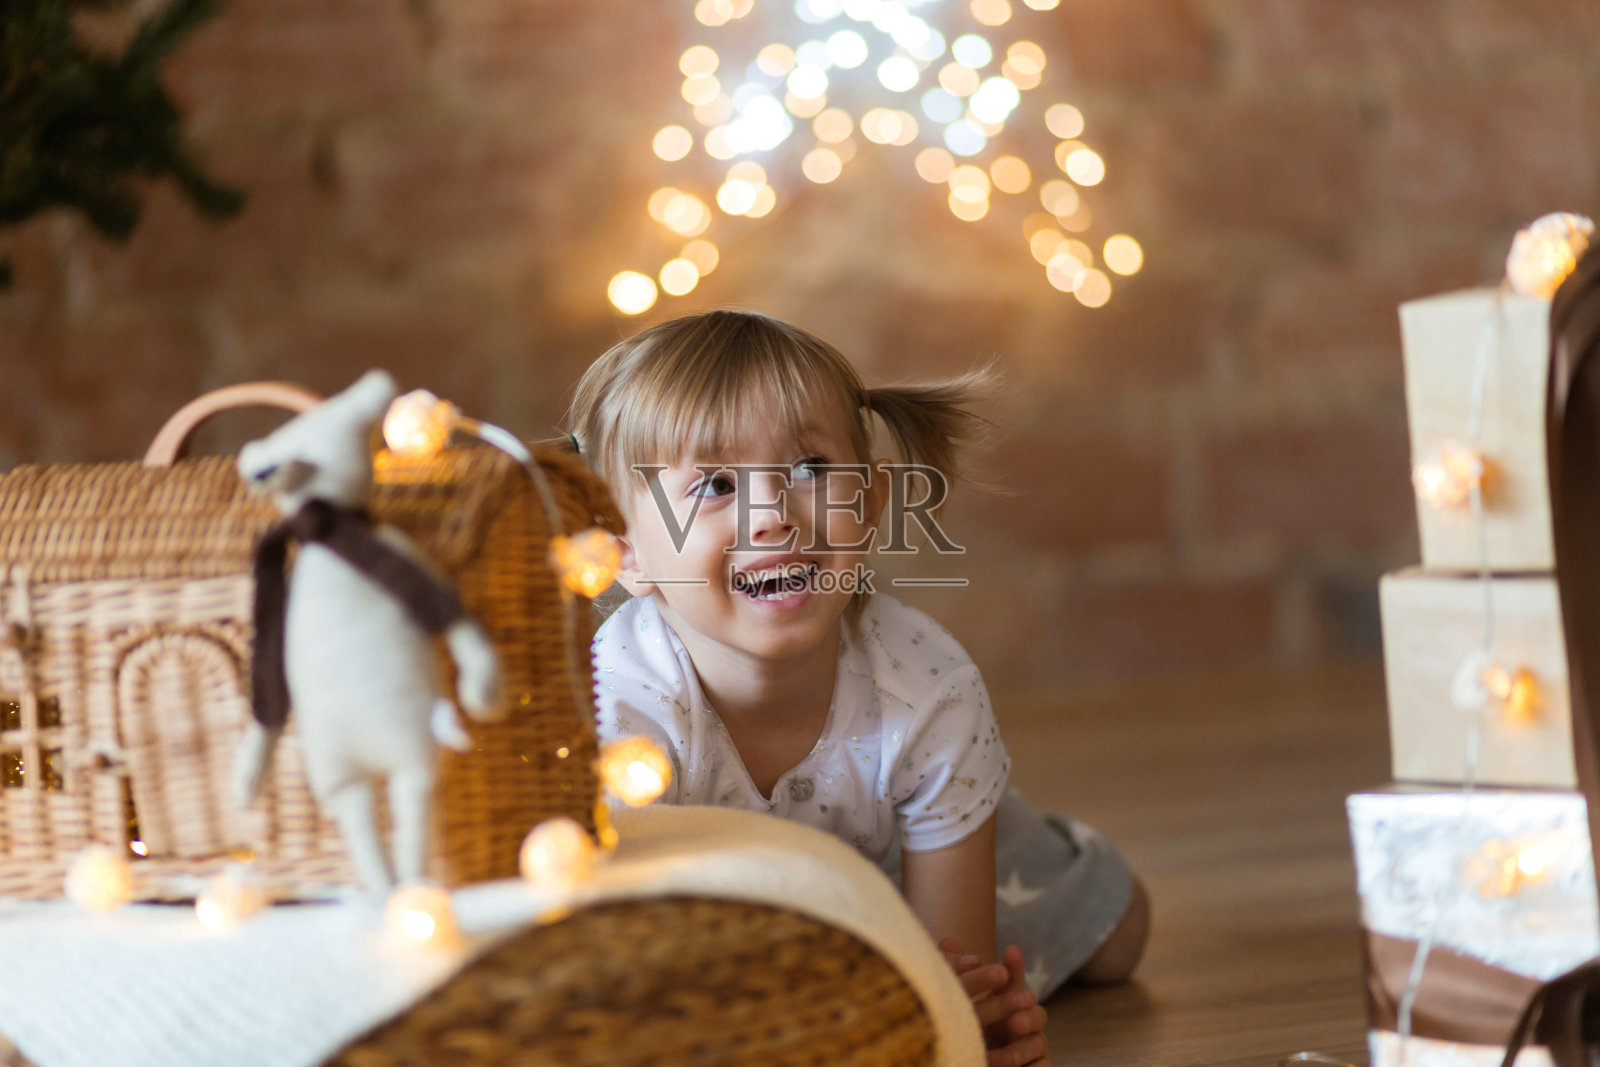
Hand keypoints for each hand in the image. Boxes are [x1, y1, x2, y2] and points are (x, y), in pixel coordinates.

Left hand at [938, 938, 1050, 1066]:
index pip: (1012, 981)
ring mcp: (1033, 1045)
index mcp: (1007, 1001)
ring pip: (1037, 1043)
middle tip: (1013, 1020)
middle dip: (1026, 1013)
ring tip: (997, 1057)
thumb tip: (948, 941)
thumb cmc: (976, 1029)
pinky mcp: (1038, 1066)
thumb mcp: (966, 1002)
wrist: (982, 1058)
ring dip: (1018, 1050)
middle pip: (1034, 1011)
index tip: (1011, 950)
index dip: (1014, 967)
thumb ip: (959, 974)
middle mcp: (1024, 1020)